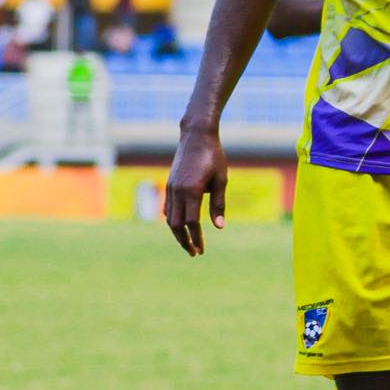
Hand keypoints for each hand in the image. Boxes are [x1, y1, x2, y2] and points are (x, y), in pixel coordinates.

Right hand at [164, 125, 227, 254]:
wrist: (196, 136)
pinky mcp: (169, 184)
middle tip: (194, 253)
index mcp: (192, 191)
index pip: (192, 222)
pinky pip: (168, 207)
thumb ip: (219, 204)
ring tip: (188, 243)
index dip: (196, 238)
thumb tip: (219, 227)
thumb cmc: (213, 157)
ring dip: (177, 233)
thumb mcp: (221, 180)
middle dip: (184, 241)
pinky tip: (181, 226)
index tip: (201, 249)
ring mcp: (171, 187)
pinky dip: (173, 220)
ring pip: (169, 218)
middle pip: (176, 225)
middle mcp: (178, 191)